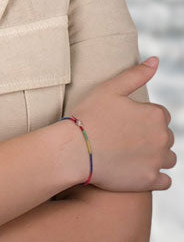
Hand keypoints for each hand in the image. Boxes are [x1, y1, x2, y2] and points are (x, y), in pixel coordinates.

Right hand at [70, 57, 175, 191]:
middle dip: (150, 135)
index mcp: (155, 114)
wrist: (75, 149)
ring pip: (168, 158)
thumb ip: (136, 74)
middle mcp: (163, 138)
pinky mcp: (151, 181)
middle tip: (122, 136)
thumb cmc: (89, 115)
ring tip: (129, 152)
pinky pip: (165, 180)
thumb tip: (156, 60)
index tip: (123, 120)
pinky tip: (136, 169)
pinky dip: (155, 175)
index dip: (141, 116)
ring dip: (155, 155)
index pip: (160, 114)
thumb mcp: (109, 88)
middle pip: (165, 136)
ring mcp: (158, 161)